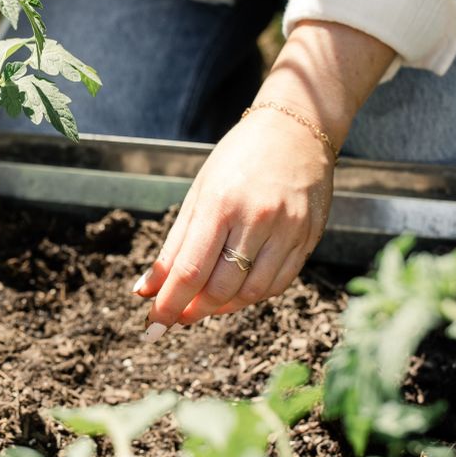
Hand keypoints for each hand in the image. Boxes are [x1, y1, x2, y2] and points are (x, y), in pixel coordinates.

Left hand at [132, 105, 333, 335]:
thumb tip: (145, 290)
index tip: (152, 325)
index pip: (190, 270)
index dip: (169, 304)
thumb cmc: (238, 159)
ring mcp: (289, 229)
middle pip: (221, 287)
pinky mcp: (309, 237)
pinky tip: (236, 290)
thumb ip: (174, 245)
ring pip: (252, 292)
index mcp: (221, 202)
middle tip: (177, 315)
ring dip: (222, 307)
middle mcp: (258, 218)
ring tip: (204, 303)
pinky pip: (278, 283)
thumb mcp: (199, 193)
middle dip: (194, 309)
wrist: (297, 130)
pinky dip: (252, 295)